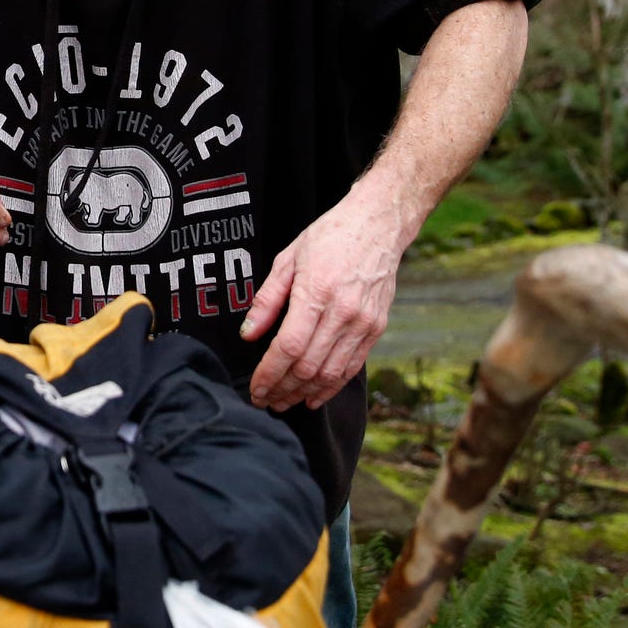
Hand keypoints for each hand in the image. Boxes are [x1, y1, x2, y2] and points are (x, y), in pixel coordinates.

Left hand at [243, 183, 408, 409]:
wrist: (378, 226)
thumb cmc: (329, 237)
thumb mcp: (287, 259)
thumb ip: (267, 300)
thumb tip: (248, 334)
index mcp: (316, 293)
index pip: (288, 347)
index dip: (269, 373)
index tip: (254, 388)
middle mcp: (343, 313)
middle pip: (308, 366)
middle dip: (282, 389)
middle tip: (264, 401)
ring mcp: (363, 323)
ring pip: (330, 373)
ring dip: (304, 394)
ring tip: (284, 402)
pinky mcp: (376, 329)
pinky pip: (351, 367)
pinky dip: (331, 386)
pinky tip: (313, 396)